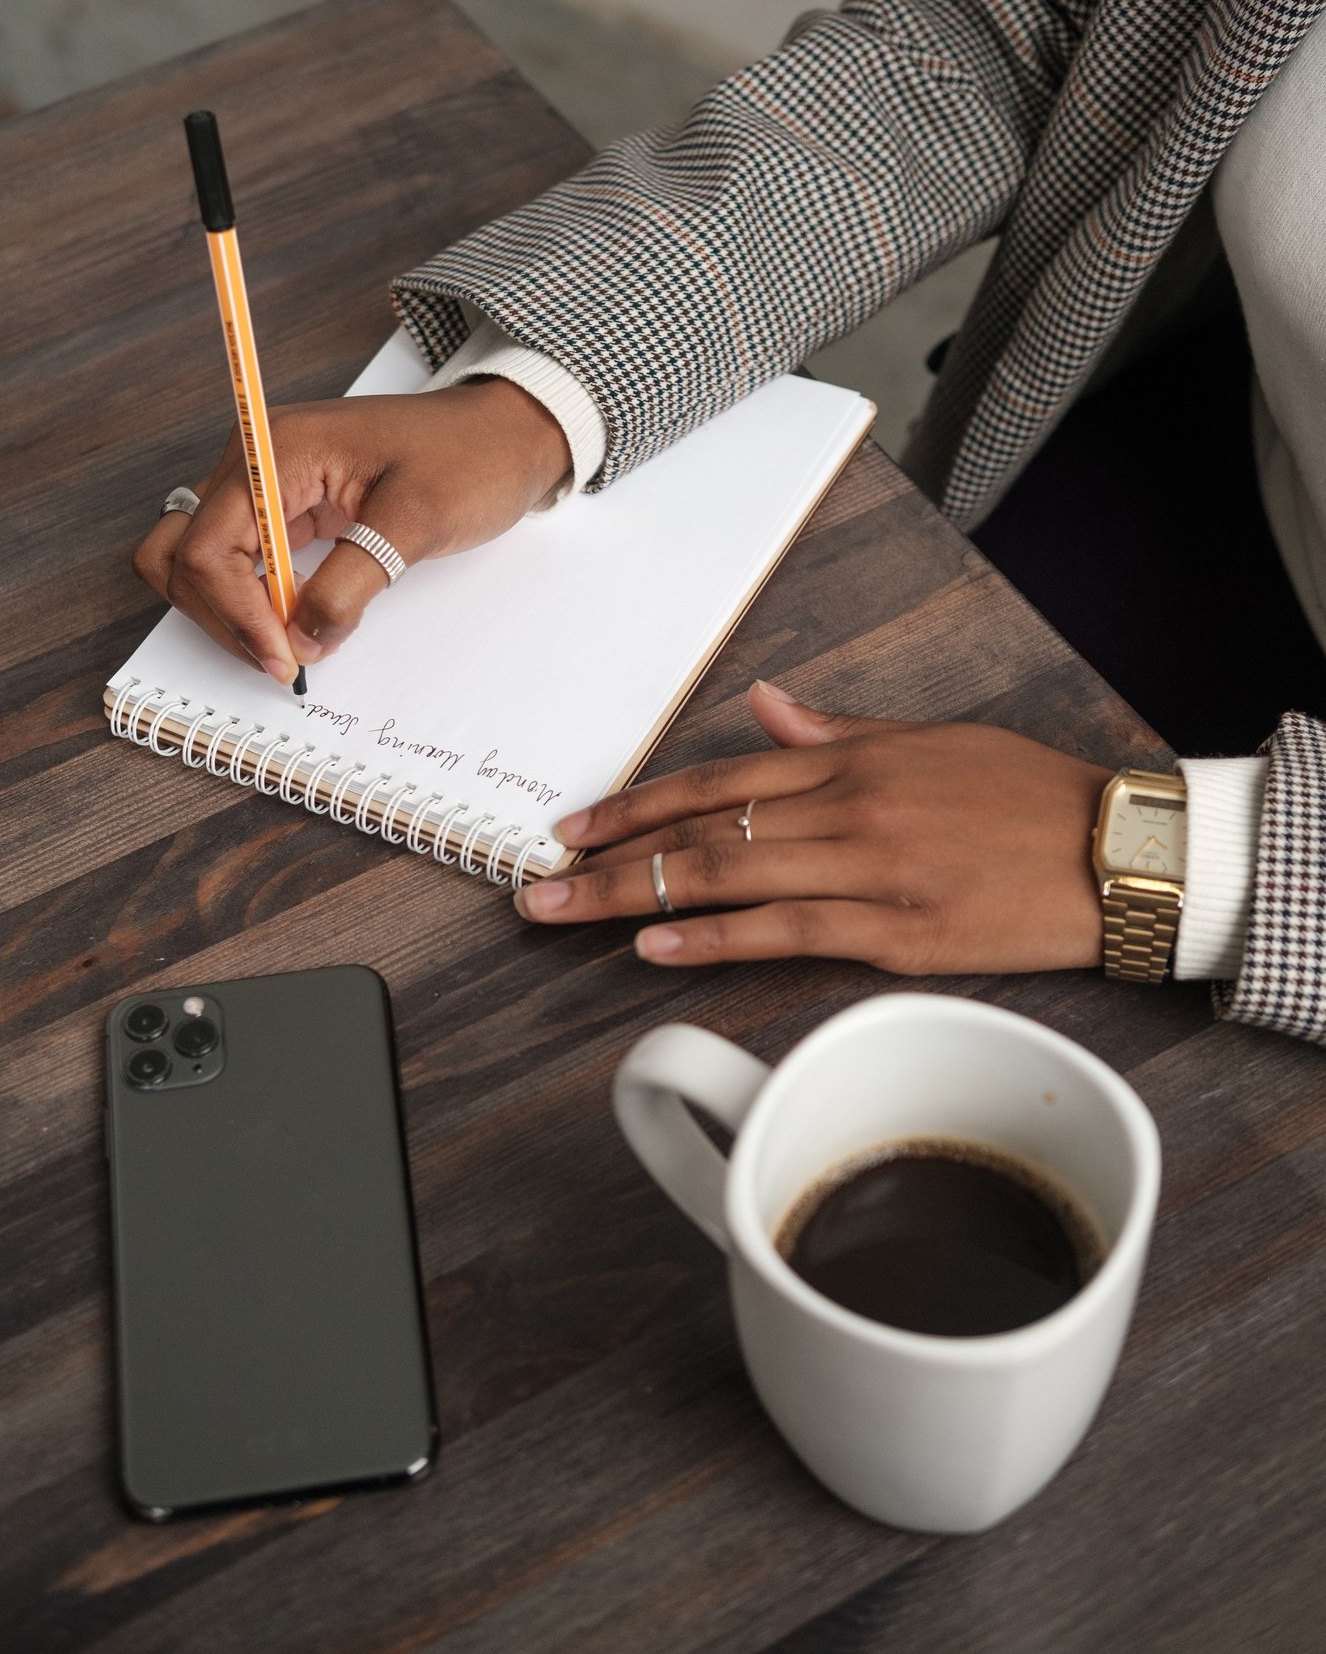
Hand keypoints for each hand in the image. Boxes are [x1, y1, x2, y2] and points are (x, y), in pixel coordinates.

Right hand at [133, 379, 569, 682]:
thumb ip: (351, 584)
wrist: (509, 435)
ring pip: (201, 562)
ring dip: (230, 612)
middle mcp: (257, 460)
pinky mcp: (289, 507)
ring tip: (289, 646)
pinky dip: (254, 600)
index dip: (236, 613)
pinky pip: (242, 561)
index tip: (282, 657)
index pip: (209, 546)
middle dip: (224, 618)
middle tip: (285, 661)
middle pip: (186, 555)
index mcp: (278, 448)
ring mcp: (268, 483)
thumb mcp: (415, 523)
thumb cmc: (472, 457)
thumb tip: (301, 640)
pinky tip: (295, 623)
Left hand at [516, 681, 1111, 973]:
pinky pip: (787, 934)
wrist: (1117, 852)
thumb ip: (837, 730)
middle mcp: (847, 809)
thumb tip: (763, 706)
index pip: (718, 777)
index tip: (577, 824)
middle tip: (535, 884)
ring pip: (728, 880)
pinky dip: (715, 940)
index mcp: (852, 760)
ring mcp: (869, 873)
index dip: (638, 802)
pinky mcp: (898, 935)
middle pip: (702, 831)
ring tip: (566, 915)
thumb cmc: (1027, 795)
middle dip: (609, 859)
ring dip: (634, 898)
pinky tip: (657, 947)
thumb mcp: (930, 740)